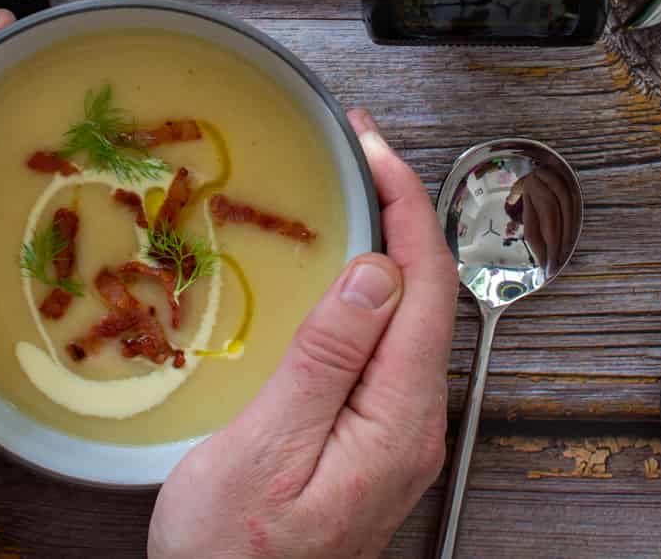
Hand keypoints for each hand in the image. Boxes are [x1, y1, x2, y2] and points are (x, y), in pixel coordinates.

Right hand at [148, 110, 456, 558]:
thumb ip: (326, 360)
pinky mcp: (373, 444)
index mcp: (396, 418)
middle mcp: (413, 424)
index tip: (369, 144)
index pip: (425, 281)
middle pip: (428, 292)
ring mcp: (397, 436)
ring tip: (352, 191)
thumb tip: (378, 272)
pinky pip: (386, 347)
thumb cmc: (232, 555)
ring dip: (388, 245)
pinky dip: (370, 291)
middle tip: (356, 149)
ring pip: (409, 318)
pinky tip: (342, 272)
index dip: (404, 200)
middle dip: (401, 208)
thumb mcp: (265, 450)